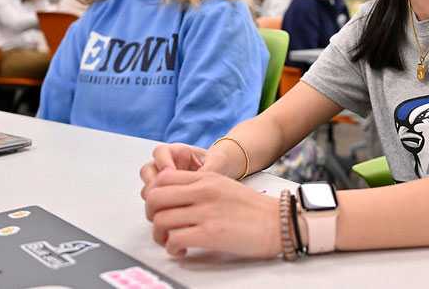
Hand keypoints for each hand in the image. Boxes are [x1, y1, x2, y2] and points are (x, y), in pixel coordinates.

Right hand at [140, 143, 230, 199]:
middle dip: (154, 182)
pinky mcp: (165, 197)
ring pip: (147, 188)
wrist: (222, 177)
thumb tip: (197, 182)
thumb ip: (208, 169)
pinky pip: (153, 203)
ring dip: (155, 197)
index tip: (171, 173)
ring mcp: (163, 182)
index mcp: (177, 152)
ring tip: (170, 205)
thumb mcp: (218, 163)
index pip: (160, 152)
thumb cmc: (219, 165)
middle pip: (147, 171)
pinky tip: (174, 213)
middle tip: (166, 193)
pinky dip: (160, 208)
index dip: (162, 161)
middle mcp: (166, 166)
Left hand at [143, 169, 280, 257]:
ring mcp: (205, 212)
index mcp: (205, 179)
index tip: (159, 207)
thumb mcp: (223, 186)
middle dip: (151, 214)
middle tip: (161, 225)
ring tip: (171, 240)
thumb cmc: (253, 208)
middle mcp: (202, 192)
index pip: (162, 179)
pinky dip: (172, 248)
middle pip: (154, 198)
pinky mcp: (209, 234)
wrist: (277, 222)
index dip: (154, 195)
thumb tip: (174, 198)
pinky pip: (174, 240)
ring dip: (160, 235)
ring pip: (160, 220)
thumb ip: (199, 187)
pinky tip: (182, 250)